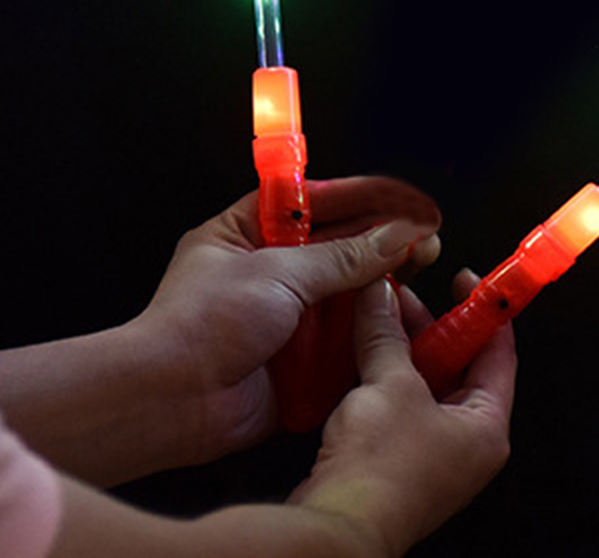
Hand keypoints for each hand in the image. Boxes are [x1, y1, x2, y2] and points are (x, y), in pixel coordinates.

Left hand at [0, 177, 441, 485]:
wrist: (170, 403)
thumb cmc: (203, 323)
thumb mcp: (279, 272)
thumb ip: (345, 255)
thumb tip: (399, 233)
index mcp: (248, 231)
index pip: (318, 200)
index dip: (368, 196)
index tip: (410, 199)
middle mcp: (268, 270)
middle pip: (339, 245)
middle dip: (384, 237)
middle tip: (428, 234)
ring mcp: (284, 317)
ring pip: (346, 291)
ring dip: (385, 279)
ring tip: (424, 262)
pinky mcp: (296, 360)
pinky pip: (343, 338)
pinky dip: (372, 327)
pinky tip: (402, 312)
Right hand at [291, 270, 515, 555]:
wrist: (337, 527)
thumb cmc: (380, 474)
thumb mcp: (391, 384)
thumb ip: (387, 334)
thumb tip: (382, 297)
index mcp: (486, 428)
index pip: (498, 354)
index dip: (484, 311)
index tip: (470, 282)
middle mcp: (465, 446)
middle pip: (459, 367)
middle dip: (431, 328)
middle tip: (411, 297)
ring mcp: (432, 458)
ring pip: (425, 387)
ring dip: (403, 351)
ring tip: (381, 318)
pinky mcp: (398, 465)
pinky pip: (400, 408)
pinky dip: (385, 379)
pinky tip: (363, 356)